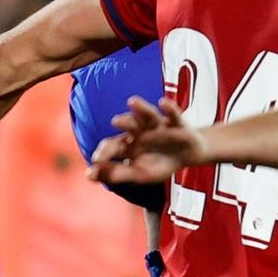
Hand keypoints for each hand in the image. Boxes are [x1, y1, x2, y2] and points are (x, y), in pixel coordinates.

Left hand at [88, 97, 206, 185]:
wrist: (188, 155)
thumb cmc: (160, 163)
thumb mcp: (139, 174)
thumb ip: (116, 175)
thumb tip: (89, 174)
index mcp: (128, 144)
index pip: (112, 145)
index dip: (104, 152)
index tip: (96, 160)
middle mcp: (140, 132)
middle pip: (129, 124)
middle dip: (123, 122)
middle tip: (115, 121)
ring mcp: (158, 126)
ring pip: (148, 114)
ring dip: (141, 107)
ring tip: (132, 101)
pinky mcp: (177, 124)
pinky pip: (173, 114)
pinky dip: (169, 108)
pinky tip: (162, 103)